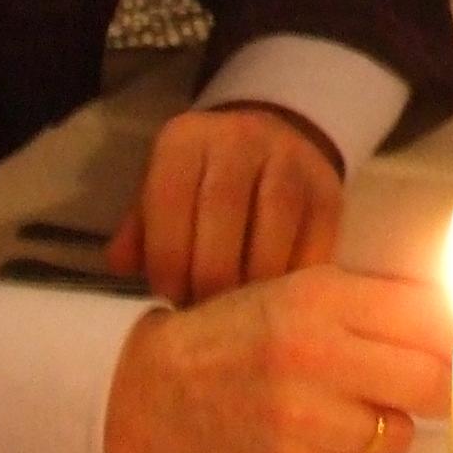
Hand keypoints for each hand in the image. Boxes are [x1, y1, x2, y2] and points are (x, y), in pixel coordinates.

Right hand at [102, 265, 452, 452]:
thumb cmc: (242, 336)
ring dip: (390, 429)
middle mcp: (313, 355)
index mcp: (322, 298)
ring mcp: (299, 421)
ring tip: (348, 413)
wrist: (151, 393)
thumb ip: (382, 304)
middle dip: (445, 388)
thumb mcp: (305, 292)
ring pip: (399, 435)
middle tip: (432, 390)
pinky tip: (324, 444)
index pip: (433, 318)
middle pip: (435, 381)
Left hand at [104, 103, 344, 306]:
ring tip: (238, 313)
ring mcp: (292, 160)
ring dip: (252, 282)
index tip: (168, 297)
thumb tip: (123, 266)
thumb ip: (140, 229)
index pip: (170, 198)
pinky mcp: (329, 189)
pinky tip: (274, 302)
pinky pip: (314, 242)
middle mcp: (241, 138)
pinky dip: (291, 279)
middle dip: (208, 275)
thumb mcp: (164, 190)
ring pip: (272, 229)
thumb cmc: (203, 181)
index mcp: (187, 139)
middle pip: (222, 213)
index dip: (166, 256)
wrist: (274, 141)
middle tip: (203, 312)